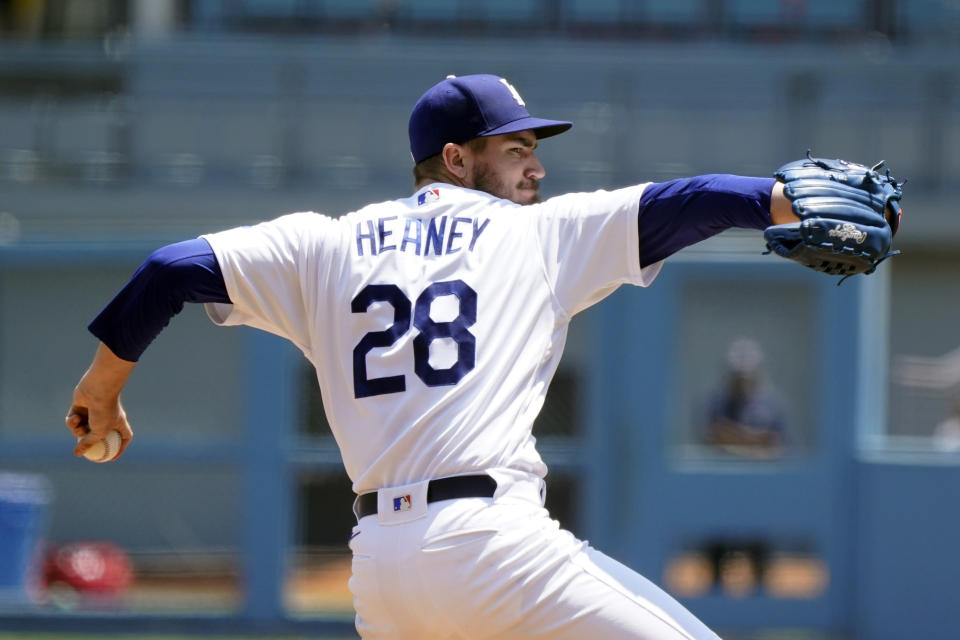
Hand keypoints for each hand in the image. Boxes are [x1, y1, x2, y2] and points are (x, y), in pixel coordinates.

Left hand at [65, 343, 136, 458]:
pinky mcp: (80, 406)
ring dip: (78, 431)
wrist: (97, 389)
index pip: (124, 437)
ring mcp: (94, 412)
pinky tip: (74, 417)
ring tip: (79, 428)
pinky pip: (74, 420)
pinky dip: (72, 421)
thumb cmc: (103, 410)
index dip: (119, 448)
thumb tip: (78, 454)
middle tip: (82, 448)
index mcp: (118, 423)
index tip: (111, 458)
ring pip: (82, 428)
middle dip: (89, 442)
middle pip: (99, 435)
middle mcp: (107, 418)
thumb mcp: (98, 432)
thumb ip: (89, 444)